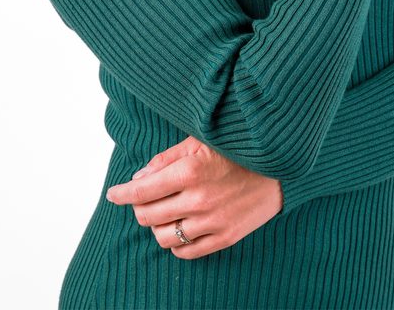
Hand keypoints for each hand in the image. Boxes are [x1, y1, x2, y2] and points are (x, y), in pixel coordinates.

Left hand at [105, 136, 282, 258]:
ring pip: (163, 237)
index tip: (114, 194)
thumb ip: (166, 159)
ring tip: (163, 212)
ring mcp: (212, 221)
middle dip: (139, 207)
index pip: (142, 191)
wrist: (280, 163)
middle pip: (148, 215)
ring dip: (156, 225)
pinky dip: (175, 243)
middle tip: (142, 199)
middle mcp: (199, 199)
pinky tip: (178, 228)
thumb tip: (138, 177)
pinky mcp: (225, 237)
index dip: (122, 193)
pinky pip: (186, 252)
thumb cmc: (237, 146)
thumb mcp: (199, 141)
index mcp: (190, 171)